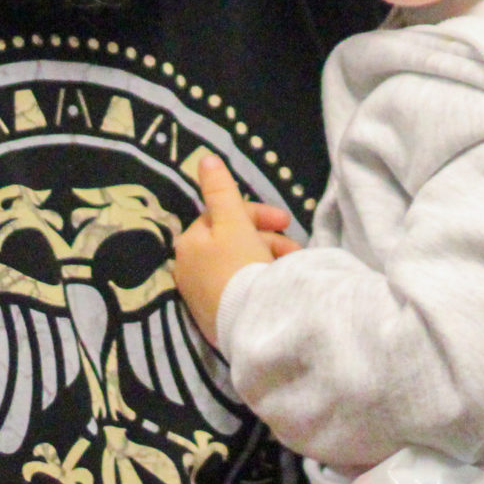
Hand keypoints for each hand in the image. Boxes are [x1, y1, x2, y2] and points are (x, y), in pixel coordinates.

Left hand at [173, 154, 297, 340]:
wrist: (250, 325)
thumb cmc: (240, 266)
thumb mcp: (233, 221)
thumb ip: (220, 189)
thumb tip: (204, 158)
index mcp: (189, 244)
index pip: (222, 216)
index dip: (257, 214)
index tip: (286, 220)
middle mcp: (189, 270)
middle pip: (233, 241)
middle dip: (268, 239)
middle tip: (294, 248)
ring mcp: (202, 296)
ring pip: (240, 264)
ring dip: (270, 258)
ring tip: (293, 268)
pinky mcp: (218, 317)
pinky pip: (241, 287)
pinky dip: (260, 279)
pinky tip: (278, 285)